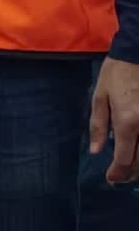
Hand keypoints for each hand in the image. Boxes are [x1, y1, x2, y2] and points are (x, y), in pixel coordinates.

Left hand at [90, 56, 138, 183]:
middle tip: (119, 175)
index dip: (117, 172)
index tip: (110, 177)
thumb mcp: (100, 96)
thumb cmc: (116, 73)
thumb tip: (95, 151)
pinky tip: (138, 151)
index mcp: (127, 121)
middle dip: (130, 174)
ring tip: (129, 167)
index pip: (124, 158)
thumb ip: (98, 125)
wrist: (137, 54)